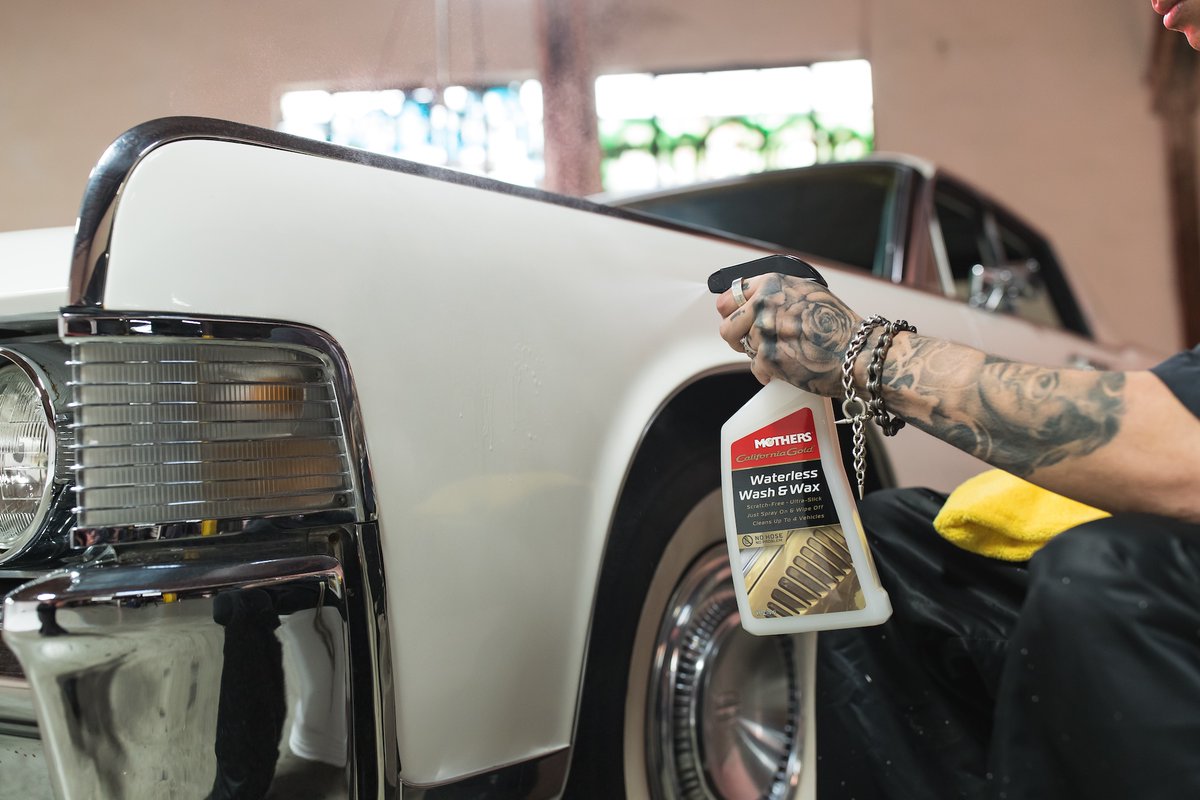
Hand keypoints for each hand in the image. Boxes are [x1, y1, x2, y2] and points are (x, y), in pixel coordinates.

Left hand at [716, 272, 863, 395]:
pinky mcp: (768, 358)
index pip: (730, 295)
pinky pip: (755, 368)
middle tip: (749, 341)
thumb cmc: (839, 326)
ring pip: (743, 348)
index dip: (731, 310)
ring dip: (757, 353)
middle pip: (727, 325)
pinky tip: (787, 366)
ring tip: (780, 352)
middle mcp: (766, 304)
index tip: (735, 317)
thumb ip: (778, 292)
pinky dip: (768, 371)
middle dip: (737, 336)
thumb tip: (753, 299)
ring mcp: (765, 332)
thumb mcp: (809, 292)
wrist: (857, 353)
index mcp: (773, 284)